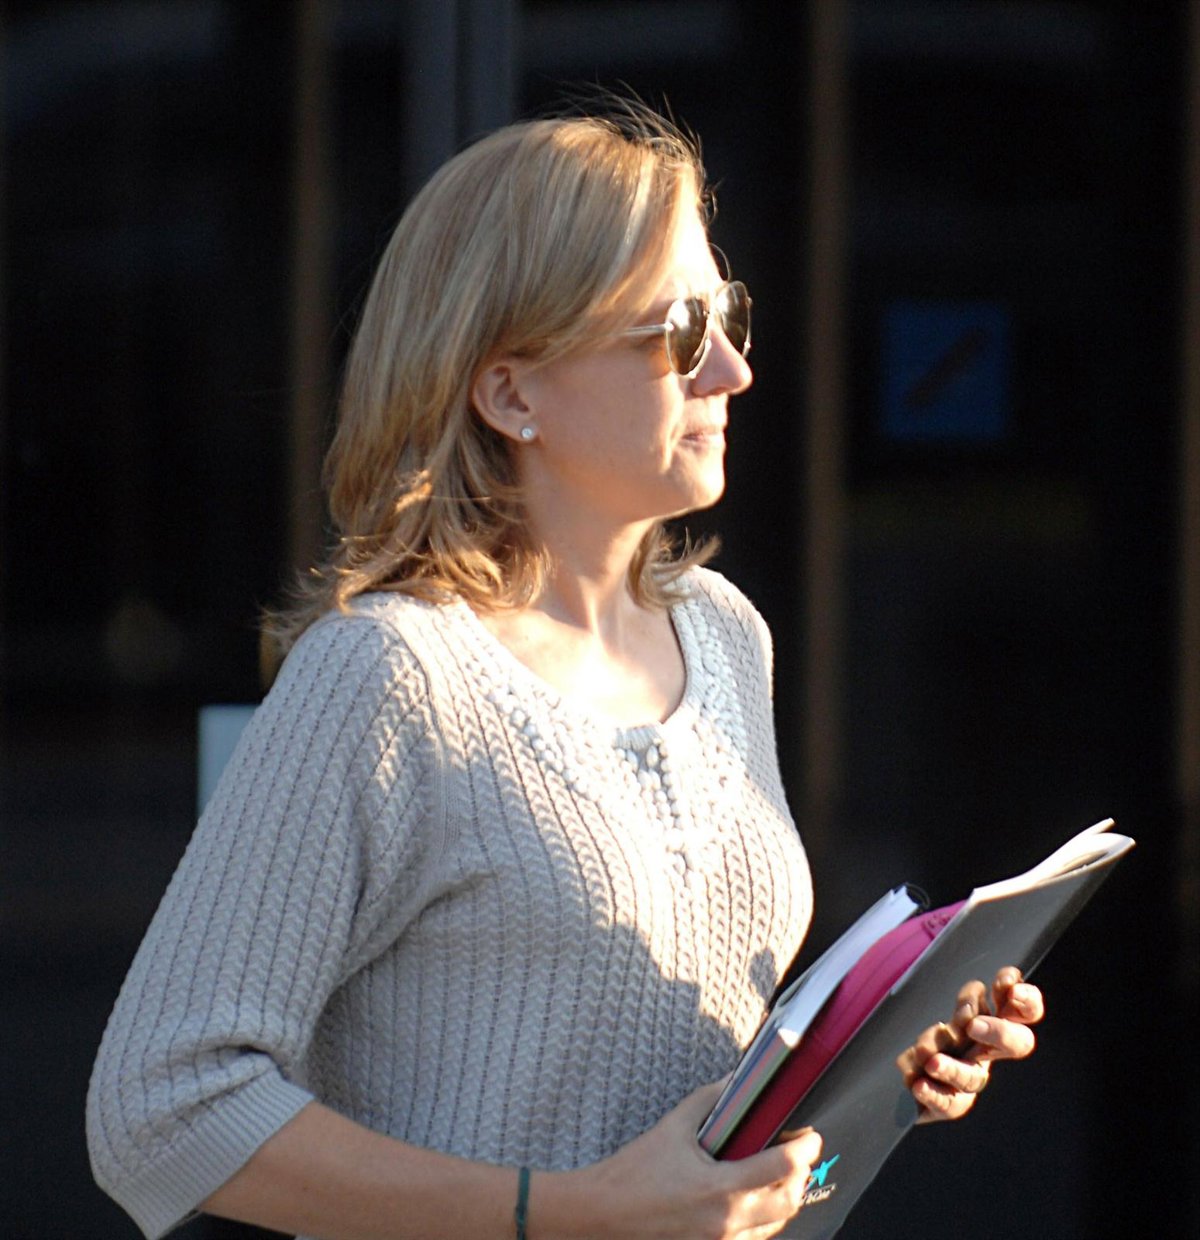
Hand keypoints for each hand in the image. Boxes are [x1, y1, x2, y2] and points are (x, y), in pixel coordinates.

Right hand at [544, 1082, 823, 1238]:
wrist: (603, 1214)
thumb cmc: (634, 1171)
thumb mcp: (672, 1127)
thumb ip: (708, 1101)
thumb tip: (734, 1080)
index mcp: (719, 1187)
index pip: (779, 1168)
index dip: (803, 1150)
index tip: (811, 1137)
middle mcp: (726, 1220)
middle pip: (787, 1203)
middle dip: (800, 1176)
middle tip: (799, 1154)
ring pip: (774, 1226)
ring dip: (784, 1200)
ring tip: (781, 1176)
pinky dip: (763, 1220)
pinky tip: (755, 1202)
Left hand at [897, 966, 1043, 1122]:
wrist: (903, 1079)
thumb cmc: (934, 1037)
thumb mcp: (950, 1011)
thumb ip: (968, 1001)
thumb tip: (979, 988)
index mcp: (992, 1023)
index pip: (1025, 1012)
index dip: (1027, 1000)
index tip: (1010, 986)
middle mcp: (987, 1053)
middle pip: (1016, 1045)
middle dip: (1000, 1032)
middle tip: (973, 1025)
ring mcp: (969, 1080)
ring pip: (972, 1078)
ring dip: (952, 1068)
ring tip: (931, 1061)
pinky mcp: (948, 1104)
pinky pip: (946, 1103)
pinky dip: (933, 1094)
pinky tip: (919, 1085)